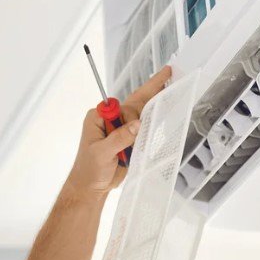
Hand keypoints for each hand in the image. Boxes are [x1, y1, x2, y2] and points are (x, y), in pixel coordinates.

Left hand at [66, 65, 173, 194]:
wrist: (91, 187)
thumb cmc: (90, 170)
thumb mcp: (102, 153)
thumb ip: (119, 138)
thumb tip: (137, 124)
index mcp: (98, 117)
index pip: (122, 107)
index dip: (134, 114)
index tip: (139, 126)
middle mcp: (110, 119)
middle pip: (134, 102)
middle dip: (151, 88)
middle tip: (167, 72)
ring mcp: (120, 129)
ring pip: (141, 113)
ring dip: (155, 102)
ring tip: (170, 86)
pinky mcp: (128, 139)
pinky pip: (143, 127)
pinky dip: (154, 119)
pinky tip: (165, 108)